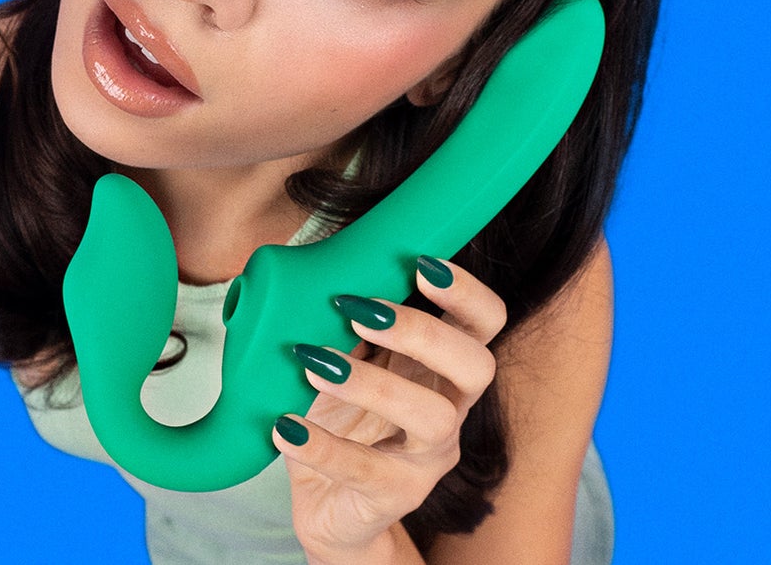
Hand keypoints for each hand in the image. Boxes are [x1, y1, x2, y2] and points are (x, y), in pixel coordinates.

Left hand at [271, 255, 507, 563]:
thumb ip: (341, 323)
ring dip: (374, 384)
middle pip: (477, 365)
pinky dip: (322, 446)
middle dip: (423, 332)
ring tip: (314, 364)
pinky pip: (366, 471)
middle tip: (357, 312)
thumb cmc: (338, 421)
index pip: (485, 322)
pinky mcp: (396, 496)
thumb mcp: (341, 362)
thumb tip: (312, 270)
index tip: (420, 264)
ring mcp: (429, 458)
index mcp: (442, 366)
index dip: (465, 292)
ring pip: (433, 418)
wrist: (327, 506)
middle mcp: (451, 409)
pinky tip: (284, 426)